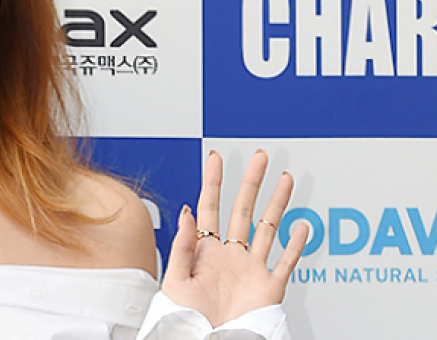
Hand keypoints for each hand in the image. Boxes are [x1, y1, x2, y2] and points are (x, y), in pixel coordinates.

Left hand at [161, 149, 308, 326]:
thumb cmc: (185, 320)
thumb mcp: (175, 280)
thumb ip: (181, 245)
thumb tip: (187, 211)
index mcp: (205, 251)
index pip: (210, 206)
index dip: (213, 181)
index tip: (217, 157)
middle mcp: (230, 255)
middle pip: (243, 209)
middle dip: (251, 181)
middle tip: (260, 157)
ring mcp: (251, 269)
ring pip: (268, 228)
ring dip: (277, 203)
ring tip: (285, 179)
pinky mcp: (269, 288)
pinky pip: (286, 262)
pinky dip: (297, 244)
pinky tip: (302, 226)